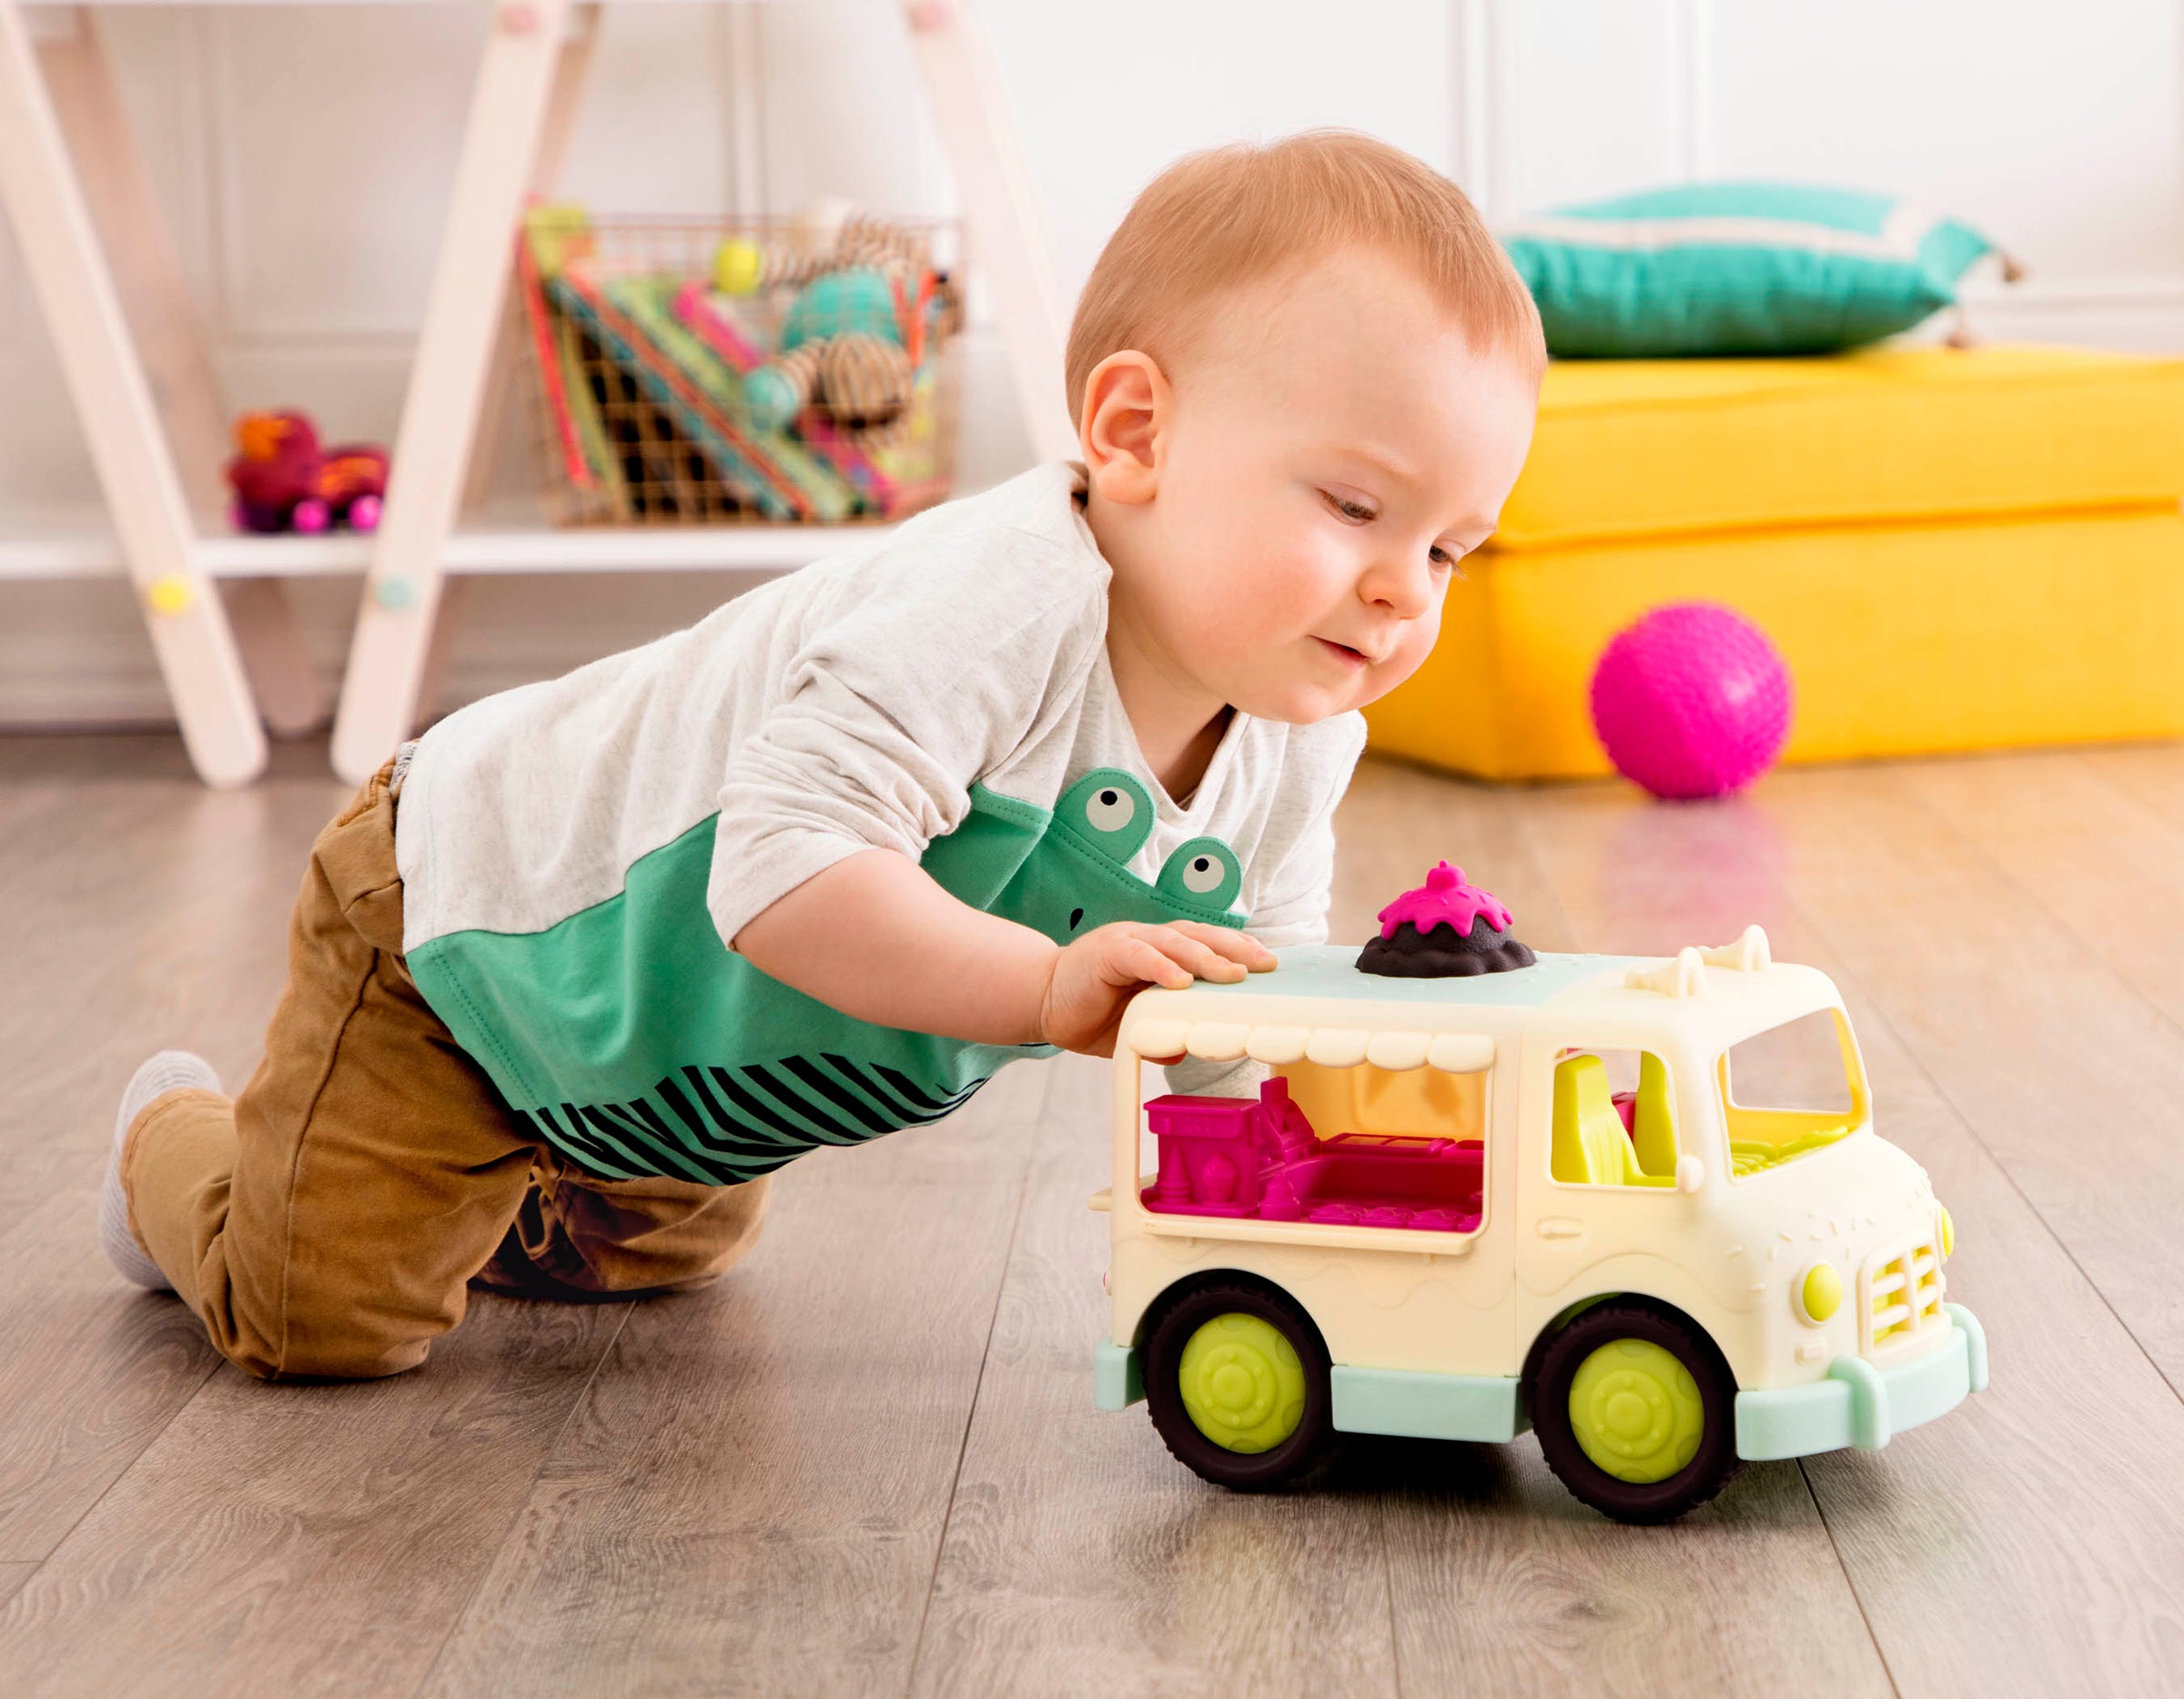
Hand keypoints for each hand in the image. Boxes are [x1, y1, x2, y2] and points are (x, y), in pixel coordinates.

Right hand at [1034, 921, 1274, 1057]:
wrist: (1041, 1002)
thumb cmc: (1091, 1012)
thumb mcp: (1136, 1027)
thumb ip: (1162, 1032)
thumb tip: (1186, 1048)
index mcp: (1162, 952)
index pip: (1208, 943)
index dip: (1239, 950)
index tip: (1270, 965)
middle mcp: (1149, 940)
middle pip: (1200, 935)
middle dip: (1236, 948)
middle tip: (1266, 966)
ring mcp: (1128, 942)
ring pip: (1174, 942)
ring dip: (1206, 957)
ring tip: (1233, 974)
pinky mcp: (1106, 952)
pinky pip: (1139, 956)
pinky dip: (1161, 967)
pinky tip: (1181, 981)